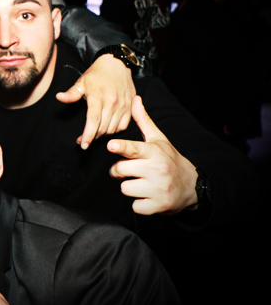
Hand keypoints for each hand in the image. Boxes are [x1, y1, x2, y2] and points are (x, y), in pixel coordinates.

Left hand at [56, 54, 134, 148]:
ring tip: (93, 134)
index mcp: (98, 97)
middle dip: (92, 137)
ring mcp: (123, 105)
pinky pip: (123, 126)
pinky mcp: (130, 107)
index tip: (83, 145)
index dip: (88, 135)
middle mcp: (112, 102)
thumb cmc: (96, 74)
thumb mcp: (81, 82)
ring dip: (102, 135)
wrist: (117, 64)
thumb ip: (71, 94)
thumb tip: (59, 97)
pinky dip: (114, 130)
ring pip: (113, 129)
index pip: (93, 121)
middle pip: (102, 128)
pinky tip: (105, 128)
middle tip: (82, 140)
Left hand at [107, 96, 197, 214]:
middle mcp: (157, 169)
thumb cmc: (169, 160)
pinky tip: (148, 196)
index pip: (135, 148)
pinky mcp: (158, 205)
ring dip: (130, 187)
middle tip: (129, 170)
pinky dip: (139, 204)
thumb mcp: (159, 140)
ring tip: (142, 183)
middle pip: (120, 170)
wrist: (192, 186)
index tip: (111, 146)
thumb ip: (144, 121)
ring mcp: (158, 188)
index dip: (122, 147)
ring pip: (125, 188)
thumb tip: (135, 99)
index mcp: (154, 152)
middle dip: (119, 171)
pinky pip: (135, 206)